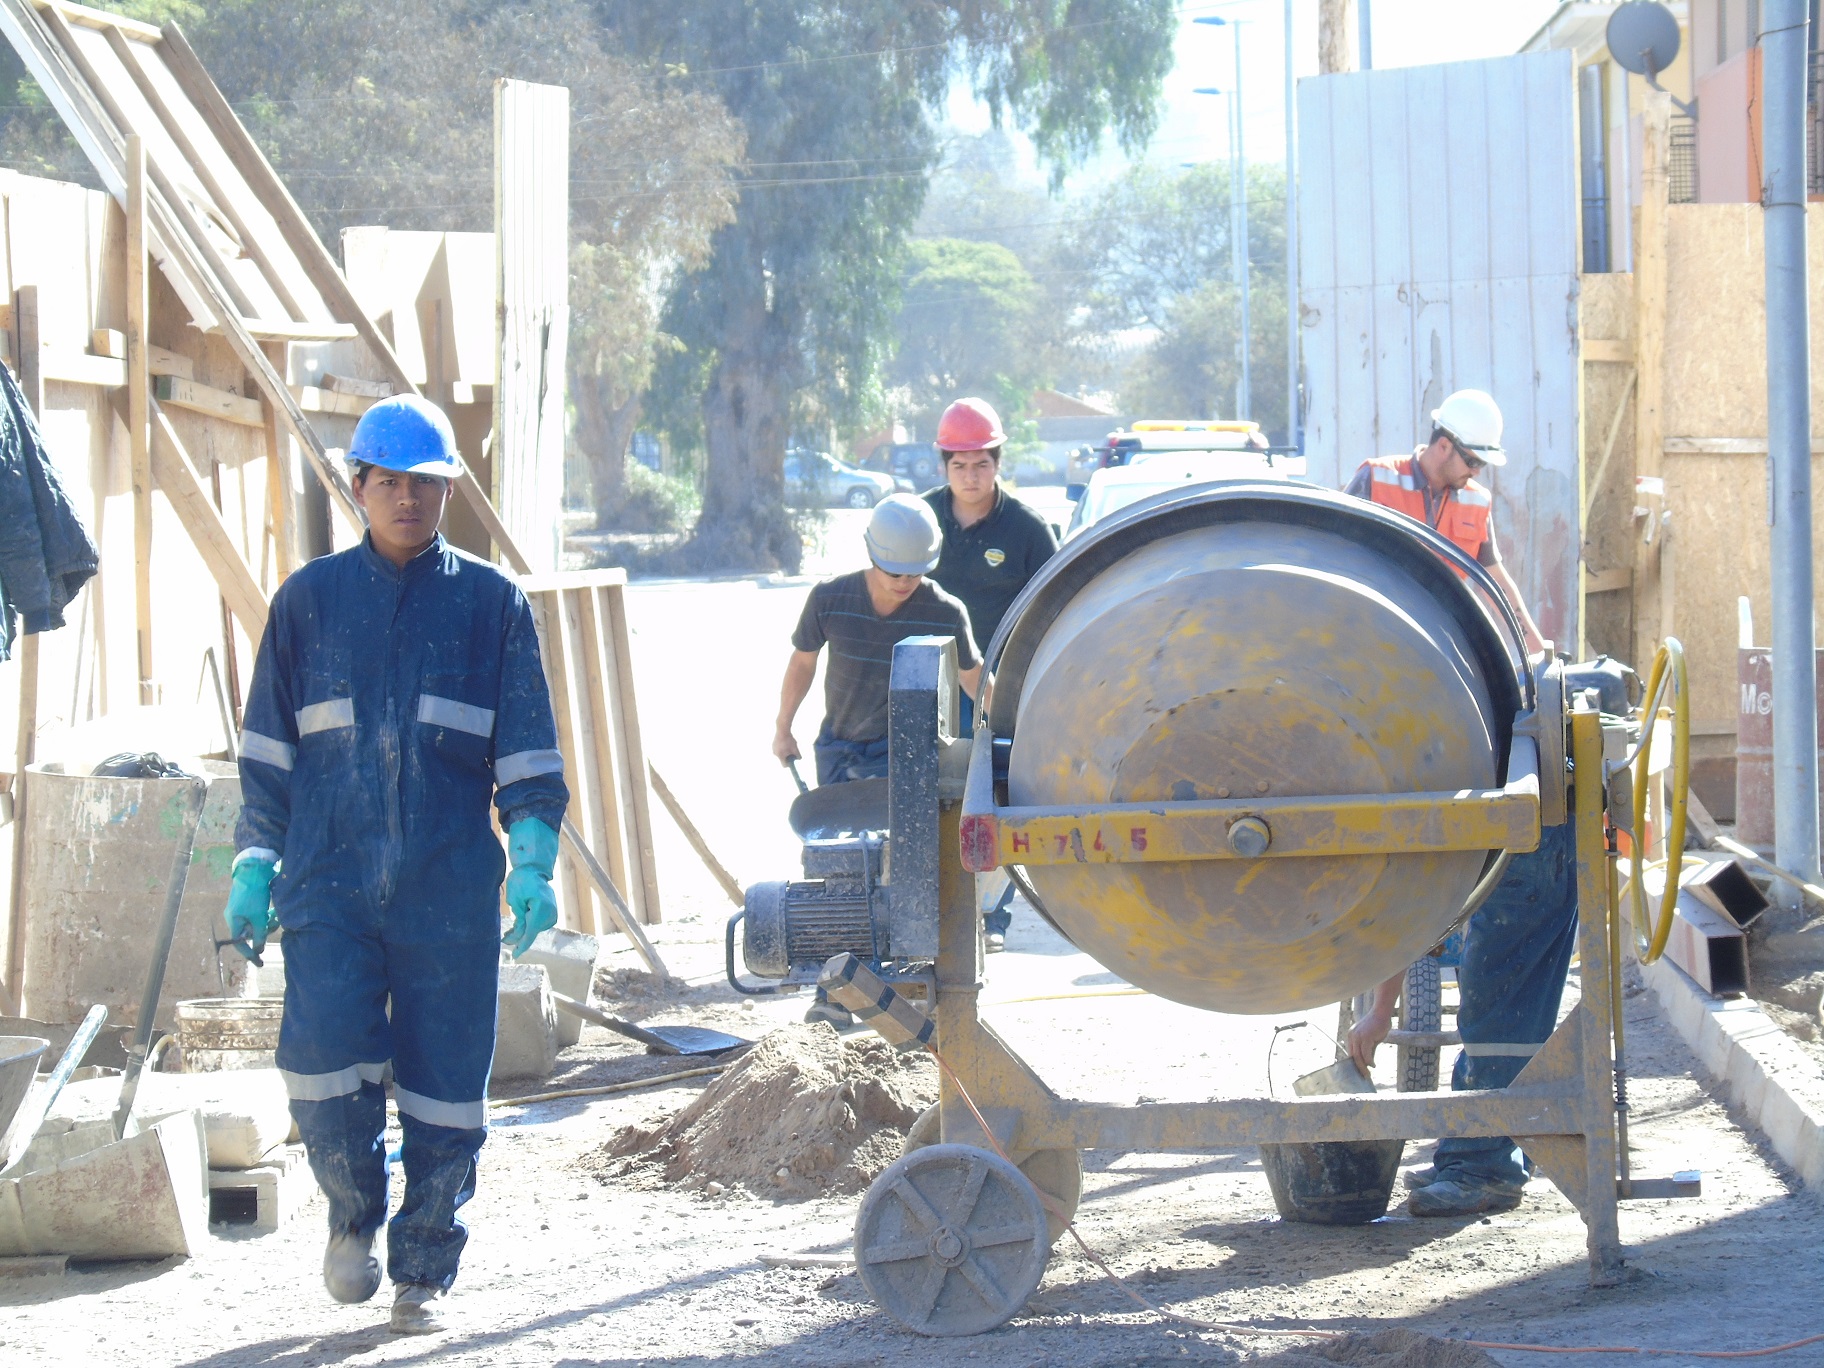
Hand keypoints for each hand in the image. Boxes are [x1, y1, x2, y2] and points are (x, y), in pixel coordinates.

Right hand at [224, 856, 276, 960]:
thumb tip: (258, 950)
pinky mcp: (249, 902)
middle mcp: (235, 916)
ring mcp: (242, 909)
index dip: (250, 953)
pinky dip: (266, 915)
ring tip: (277, 916)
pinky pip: (258, 915)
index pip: (240, 943)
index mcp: (233, 921)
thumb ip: (259, 935)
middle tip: (275, 924)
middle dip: (264, 930)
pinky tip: (274, 911)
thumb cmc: (254, 895)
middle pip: (251, 932)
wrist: (254, 870)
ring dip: (268, 922)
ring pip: (256, 923)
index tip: (260, 963)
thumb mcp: (259, 917)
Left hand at [502, 817, 558, 957]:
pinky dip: (528, 926)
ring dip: (522, 931)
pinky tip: (517, 928)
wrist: (534, 868)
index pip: (531, 932)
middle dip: (518, 936)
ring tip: (508, 933)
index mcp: (541, 909)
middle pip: (532, 931)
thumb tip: (517, 938)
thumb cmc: (522, 881)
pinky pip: (538, 923)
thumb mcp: (515, 901)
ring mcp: (552, 913)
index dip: (522, 945)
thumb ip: (518, 920)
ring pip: (534, 928)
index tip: (515, 956)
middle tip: (504, 939)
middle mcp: (550, 913)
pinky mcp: (550, 913)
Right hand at [772, 729, 800, 763]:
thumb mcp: (795, 748)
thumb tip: (799, 759)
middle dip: (788, 756)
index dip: (789, 764)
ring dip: (785, 751)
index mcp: (780, 756)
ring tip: (789, 744)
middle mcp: (775, 754)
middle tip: (792, 750)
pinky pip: (779, 749)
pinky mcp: (773, 744)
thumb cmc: (789, 739)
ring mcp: (773, 749)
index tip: (793, 760)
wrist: (782, 729)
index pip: (784, 765)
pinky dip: (782, 748)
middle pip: (783, 759)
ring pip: (781, 753)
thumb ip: (798, 755)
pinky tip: (785, 742)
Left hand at [1348, 1005, 1393, 1073]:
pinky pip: (1365, 1053)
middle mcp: (1352, 1036)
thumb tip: (1369, 1063)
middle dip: (1358, 1068)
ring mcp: (1357, 1036)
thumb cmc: (1378, 1025)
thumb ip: (1369, 1050)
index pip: (1351, 1053)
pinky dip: (1369, 1061)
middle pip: (1353, 1056)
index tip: (1360, 1072)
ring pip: (1358, 1056)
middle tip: (1364, 1076)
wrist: (1382, 1012)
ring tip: (1368, 1074)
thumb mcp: (1372, 1039)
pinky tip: (1373, 1065)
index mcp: (1351, 1036)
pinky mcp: (1365, 1037)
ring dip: (1363, 1067)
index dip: (1355, 1064)